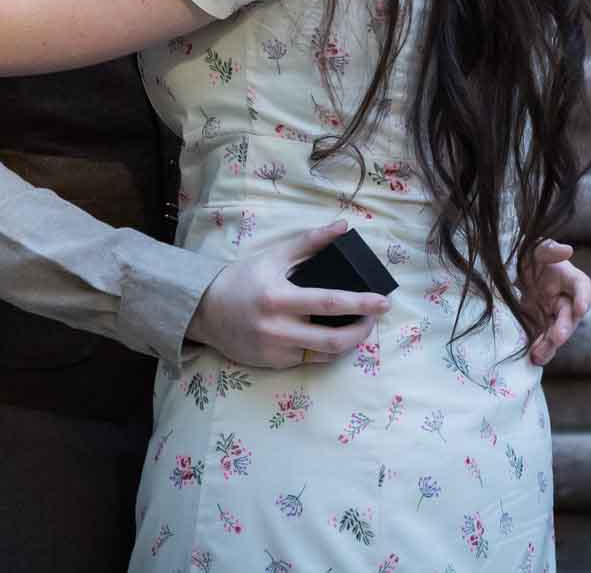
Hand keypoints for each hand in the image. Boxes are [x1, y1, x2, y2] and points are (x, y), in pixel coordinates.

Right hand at [185, 220, 388, 368]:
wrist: (207, 311)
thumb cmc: (243, 279)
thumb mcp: (274, 256)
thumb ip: (310, 242)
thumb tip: (343, 227)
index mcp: (278, 297)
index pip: (329, 302)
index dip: (361, 304)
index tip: (383, 301)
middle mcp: (278, 328)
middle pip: (333, 339)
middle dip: (362, 330)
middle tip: (375, 317)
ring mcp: (277, 350)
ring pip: (326, 354)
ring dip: (350, 342)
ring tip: (360, 326)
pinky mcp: (275, 363)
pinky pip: (310, 359)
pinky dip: (327, 348)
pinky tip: (334, 335)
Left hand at [521, 238, 590, 365]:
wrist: (510, 268)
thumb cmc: (529, 254)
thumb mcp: (535, 248)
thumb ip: (549, 249)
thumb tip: (567, 250)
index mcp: (568, 278)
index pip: (582, 286)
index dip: (584, 297)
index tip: (581, 309)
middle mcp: (563, 299)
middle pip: (569, 316)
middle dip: (565, 328)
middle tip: (558, 338)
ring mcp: (551, 314)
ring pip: (556, 333)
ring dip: (550, 345)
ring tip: (539, 356)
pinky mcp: (537, 324)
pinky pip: (541, 339)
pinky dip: (538, 349)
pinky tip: (531, 359)